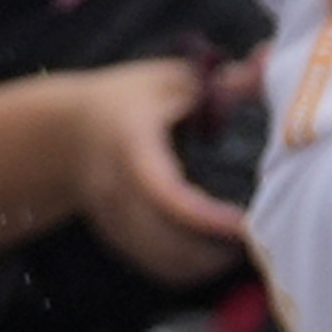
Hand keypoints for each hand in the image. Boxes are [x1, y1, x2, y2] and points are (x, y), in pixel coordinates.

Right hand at [44, 54, 248, 290]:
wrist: (64, 133)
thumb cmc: (127, 100)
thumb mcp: (171, 78)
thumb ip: (220, 79)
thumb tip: (267, 63)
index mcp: (133, 149)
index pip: (166, 195)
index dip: (207, 217)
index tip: (245, 223)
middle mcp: (118, 192)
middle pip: (165, 241)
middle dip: (214, 250)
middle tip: (260, 237)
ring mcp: (113, 220)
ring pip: (160, 261)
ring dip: (204, 264)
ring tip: (245, 247)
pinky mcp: (117, 237)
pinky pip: (153, 265)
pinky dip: (187, 268)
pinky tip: (217, 253)